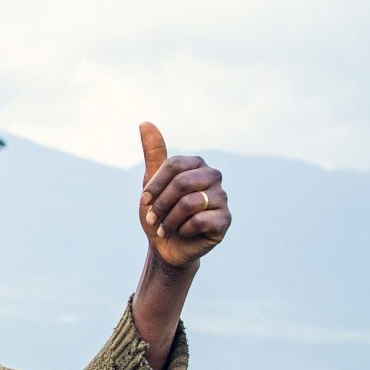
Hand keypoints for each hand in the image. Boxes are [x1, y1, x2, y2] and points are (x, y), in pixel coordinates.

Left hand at [138, 122, 228, 267]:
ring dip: (170, 220)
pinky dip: (184, 230)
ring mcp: (222, 197)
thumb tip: (145, 123)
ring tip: (165, 229)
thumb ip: (153, 155)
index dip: (155, 185)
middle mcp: (213, 177)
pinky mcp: (225, 219)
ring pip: (190, 203)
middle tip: (152, 219)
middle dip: (161, 204)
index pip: (174, 165)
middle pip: (182, 183)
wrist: (167, 246)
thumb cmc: (160, 213)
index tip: (144, 201)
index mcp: (196, 165)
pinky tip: (183, 233)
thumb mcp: (151, 184)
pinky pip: (201, 220)